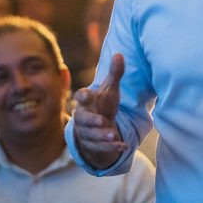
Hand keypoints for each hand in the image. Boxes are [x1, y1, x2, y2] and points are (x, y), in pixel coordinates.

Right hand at [72, 53, 127, 168]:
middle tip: (103, 121)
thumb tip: (119, 54)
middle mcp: (82, 116)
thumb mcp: (110, 89)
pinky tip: (122, 145)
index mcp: (85, 100)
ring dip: (102, 136)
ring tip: (113, 135)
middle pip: (83, 120)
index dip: (82, 96)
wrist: (98, 124)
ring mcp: (85, 131)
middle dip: (92, 122)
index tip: (85, 96)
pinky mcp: (92, 144)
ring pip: (91, 135)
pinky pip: (99, 147)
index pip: (80, 97)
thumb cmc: (103, 103)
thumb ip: (115, 73)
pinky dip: (110, 147)